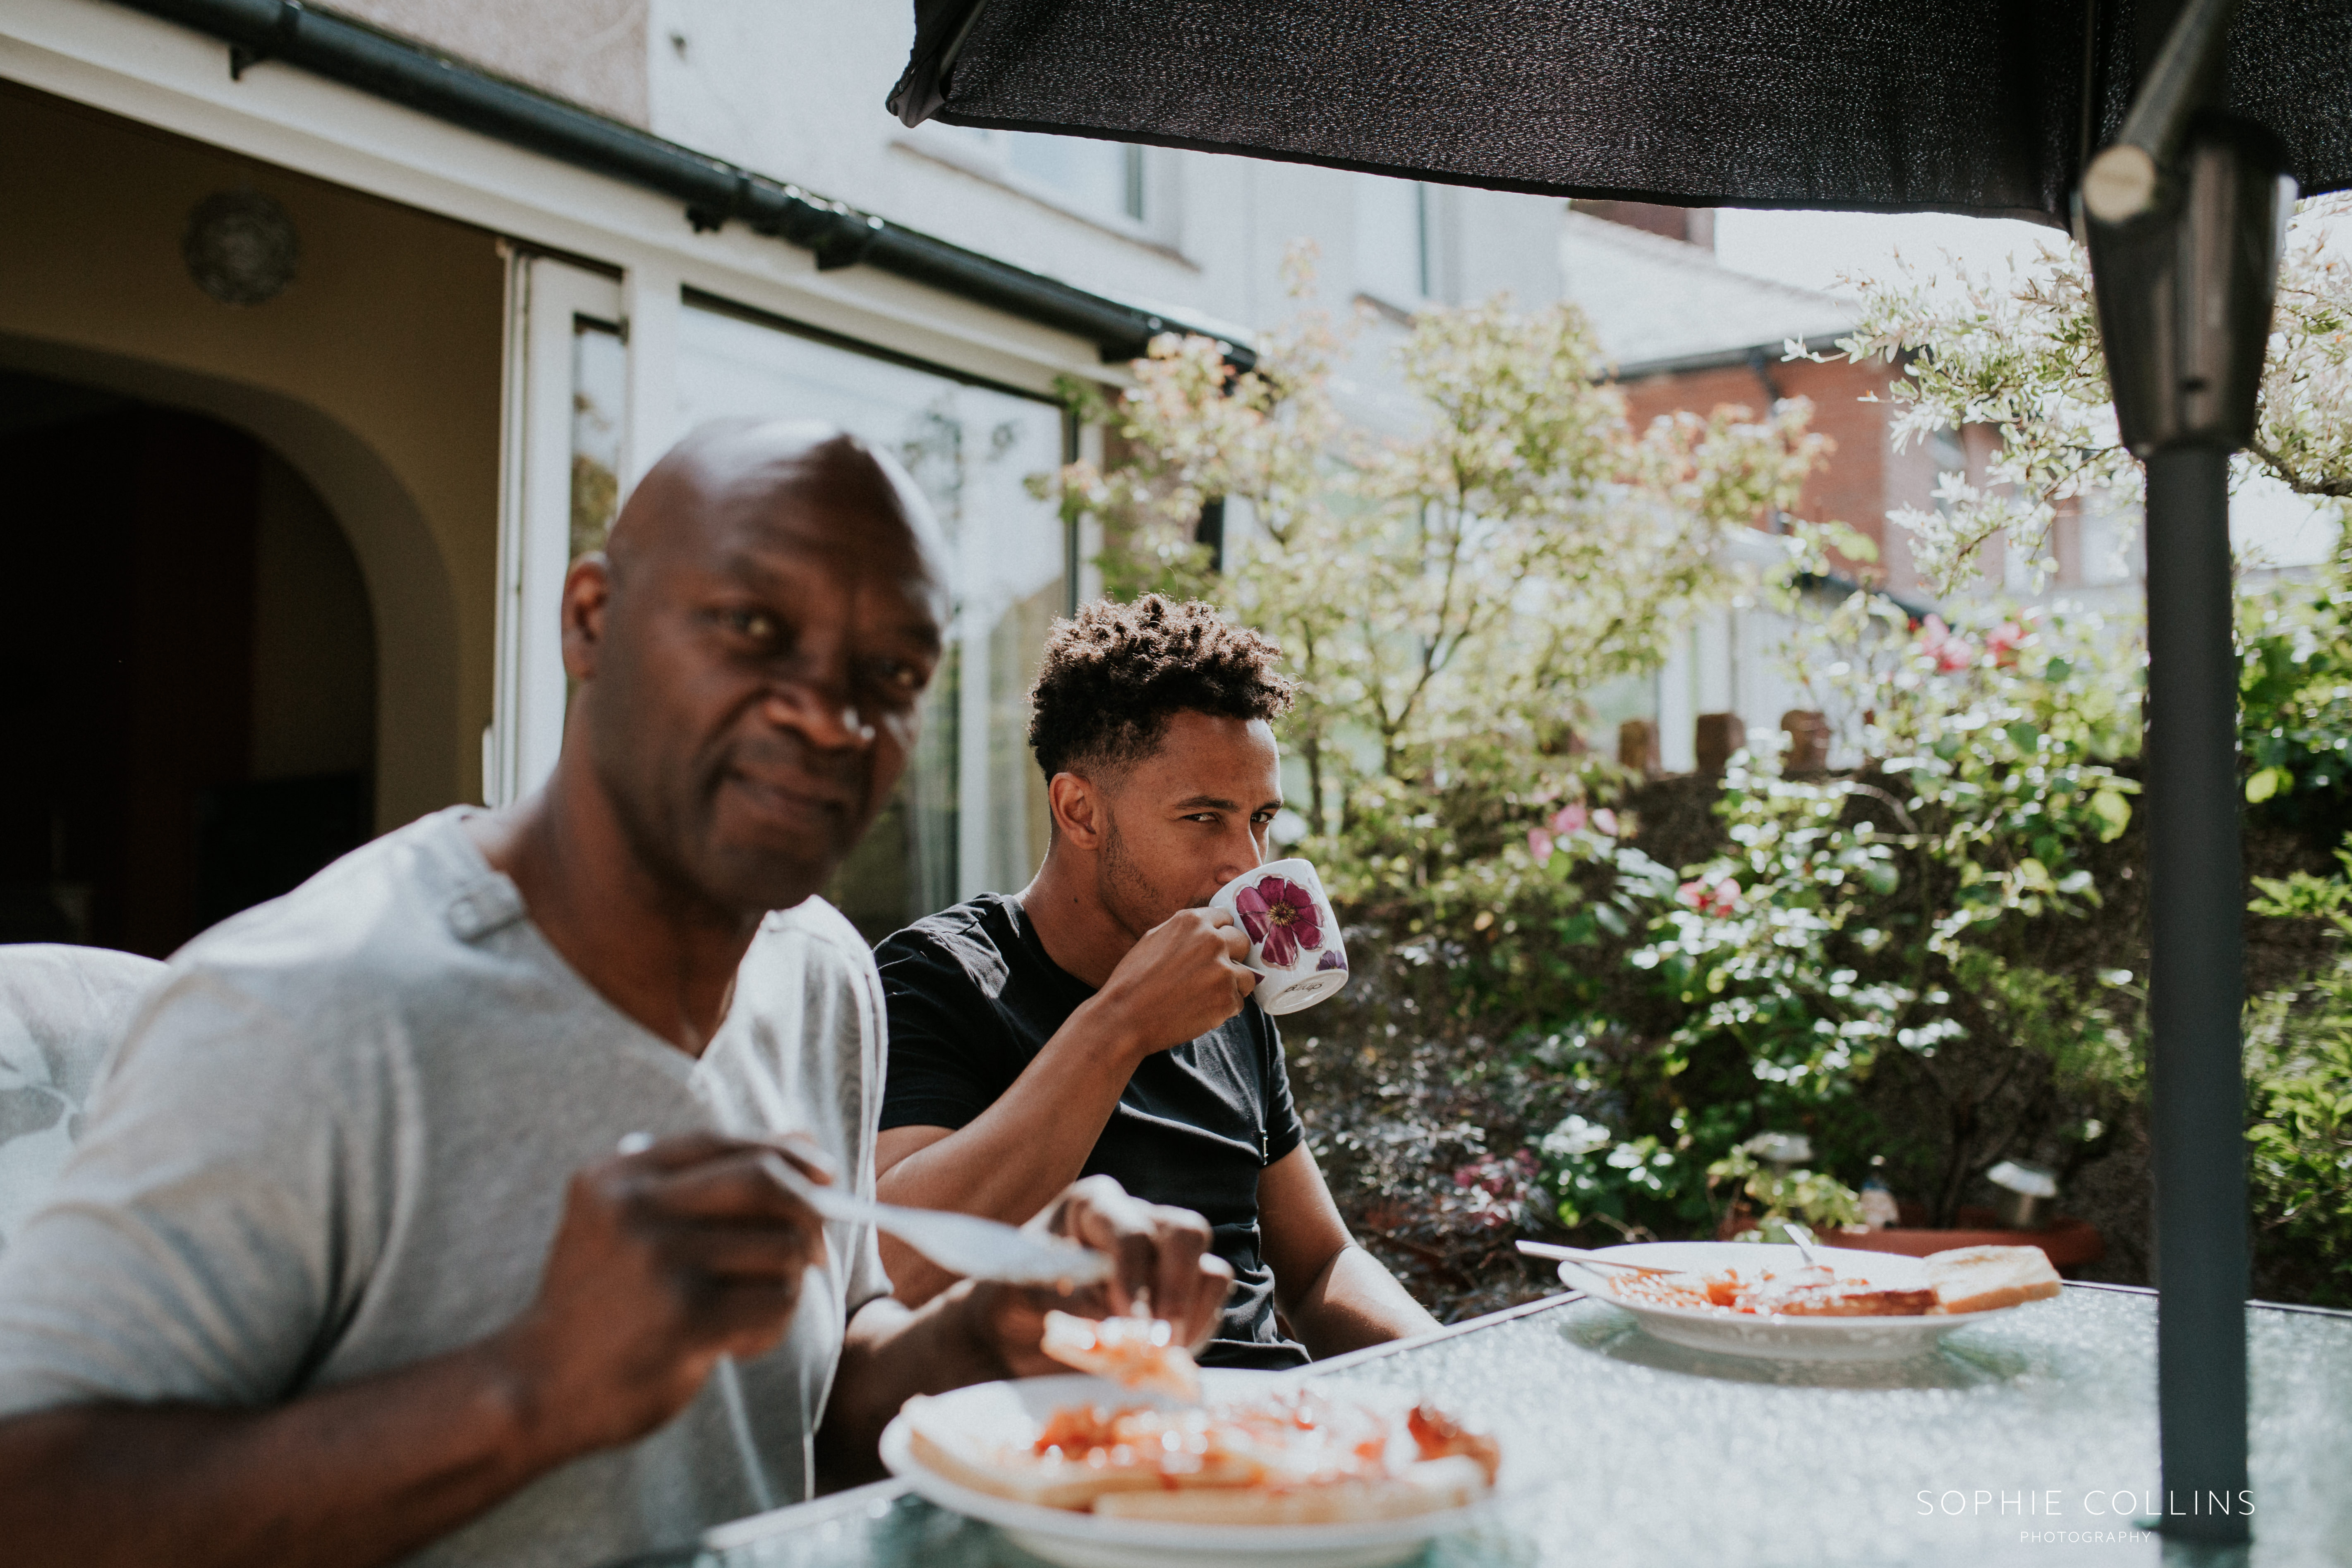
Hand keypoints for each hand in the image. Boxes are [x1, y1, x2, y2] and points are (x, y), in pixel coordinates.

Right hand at [491, 1131, 831, 1457]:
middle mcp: (636, 1209)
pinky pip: (776, 1302)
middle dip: (810, 1208)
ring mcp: (661, 1261)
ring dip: (787, 1282)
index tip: (822, 1172)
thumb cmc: (598, 1304)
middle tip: (817, 1247)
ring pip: (782, 1248)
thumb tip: (802, 1143)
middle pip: (765, 1181)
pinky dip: (773, 1324)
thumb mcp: (620, 1223)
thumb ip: (691, 1182)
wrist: (537, 1388)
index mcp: (617, 1176)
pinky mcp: (687, 1318)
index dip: (787, 1151)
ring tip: (752, 1308)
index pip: (723, 1142)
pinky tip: (738, 1343)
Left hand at [962, 1175, 1234, 1375]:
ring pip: (1210, 1269)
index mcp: (1093, 1206)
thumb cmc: (1015, 1303)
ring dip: (1190, 1319)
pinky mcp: (1183, 1290)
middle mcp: (1138, 1218)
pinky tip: (1163, 1358)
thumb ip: (1078, 1311)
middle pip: (1187, 1234)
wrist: (1015, 1329)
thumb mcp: (1031, 1300)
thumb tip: (1130, 1336)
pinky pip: (1211, 1306)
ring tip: (1159, 1358)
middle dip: (1177, 1294)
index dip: (1135, 1282)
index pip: (1132, 1234)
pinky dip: (1196, 1334)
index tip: (1129, 1329)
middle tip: (1159, 1345)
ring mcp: (1166, 1254)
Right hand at [1082, 907, 1256, 1057]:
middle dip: (1233, 957)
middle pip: (1243, 942)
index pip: (1226, 918)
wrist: (1124, 1016)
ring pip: (1248, 975)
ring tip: (1208, 995)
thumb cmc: (1133, 980)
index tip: (1216, 947)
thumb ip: (1184, 931)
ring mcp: (1223, 970)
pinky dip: (1224, 1008)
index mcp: (1192, 921)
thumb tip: (1209, 929)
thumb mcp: (1154, 938)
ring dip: (1233, 985)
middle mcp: (1212, 941)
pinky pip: (1238, 1001)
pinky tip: (1201, 1010)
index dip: (1221, 933)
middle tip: (1213, 973)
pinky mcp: (1227, 999)